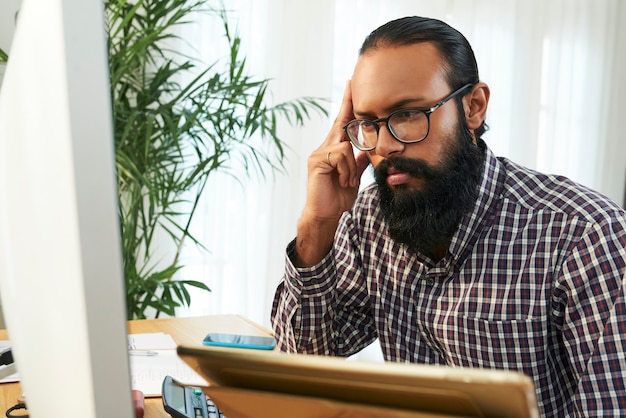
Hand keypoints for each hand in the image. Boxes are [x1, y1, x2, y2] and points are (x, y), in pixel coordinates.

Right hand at [294, 81, 369, 266]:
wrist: (326, 214)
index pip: (343, 123)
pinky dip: (346, 170)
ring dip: (351, 167)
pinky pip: (340, 155)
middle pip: (340, 122)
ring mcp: (319, 153)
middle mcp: (325, 147)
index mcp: (335, 149)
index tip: (351, 84)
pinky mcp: (317, 161)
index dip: (348, 104)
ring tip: (348, 181)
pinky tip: (343, 181)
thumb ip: (358, 160)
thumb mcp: (354, 175)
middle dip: (348, 103)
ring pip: (345, 145)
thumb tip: (367, 146)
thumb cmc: (338, 197)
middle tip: (352, 82)